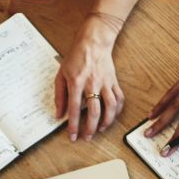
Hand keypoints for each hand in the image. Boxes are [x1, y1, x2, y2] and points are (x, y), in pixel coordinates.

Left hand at [56, 12, 124, 141]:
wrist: (94, 41)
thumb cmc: (76, 56)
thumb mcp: (61, 74)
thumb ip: (59, 95)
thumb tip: (59, 114)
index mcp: (77, 82)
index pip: (74, 109)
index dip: (73, 125)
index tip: (72, 136)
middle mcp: (92, 84)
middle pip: (94, 111)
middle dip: (90, 128)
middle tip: (87, 137)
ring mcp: (105, 83)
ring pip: (110, 107)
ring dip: (106, 122)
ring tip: (100, 129)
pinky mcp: (114, 81)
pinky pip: (119, 99)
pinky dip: (117, 110)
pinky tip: (111, 116)